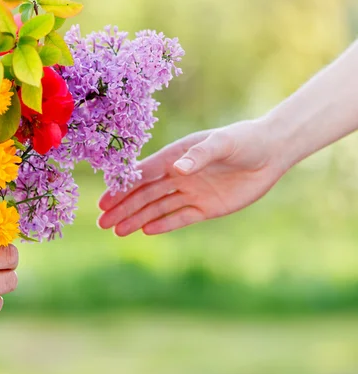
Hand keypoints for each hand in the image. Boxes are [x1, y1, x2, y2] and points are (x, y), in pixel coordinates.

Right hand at [98, 119, 287, 235]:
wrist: (272, 152)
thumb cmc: (245, 141)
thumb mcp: (223, 143)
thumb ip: (200, 155)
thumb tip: (178, 169)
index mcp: (176, 156)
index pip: (143, 175)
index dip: (122, 188)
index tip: (104, 201)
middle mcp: (179, 175)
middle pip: (144, 194)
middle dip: (122, 208)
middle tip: (102, 222)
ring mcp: (191, 192)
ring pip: (157, 208)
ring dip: (137, 219)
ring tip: (117, 232)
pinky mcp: (206, 207)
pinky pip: (180, 218)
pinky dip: (163, 224)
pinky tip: (146, 230)